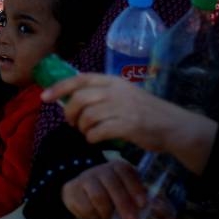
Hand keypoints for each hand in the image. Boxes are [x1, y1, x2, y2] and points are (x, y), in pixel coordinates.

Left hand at [41, 73, 181, 151]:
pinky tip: (96, 140)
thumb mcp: (123, 94)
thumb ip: (100, 94)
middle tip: (72, 123)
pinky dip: (92, 138)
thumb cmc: (144, 112)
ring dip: (82, 128)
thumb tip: (70, 101)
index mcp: (113, 81)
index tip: (45, 97)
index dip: (59, 87)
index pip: (80, 79)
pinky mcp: (128, 125)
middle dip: (70, 114)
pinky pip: (98, 132)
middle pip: (79, 99)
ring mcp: (122, 108)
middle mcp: (116, 91)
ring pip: (87, 117)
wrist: (173, 125)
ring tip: (88, 132)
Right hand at [61, 159, 147, 218]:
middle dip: (124, 206)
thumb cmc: (112, 194)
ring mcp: (85, 178)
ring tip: (109, 218)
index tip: (143, 204)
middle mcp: (101, 169)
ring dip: (107, 212)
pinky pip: (84, 205)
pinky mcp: (72, 189)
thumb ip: (147, 202)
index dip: (135, 187)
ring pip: (98, 196)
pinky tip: (95, 216)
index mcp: (118, 167)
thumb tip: (170, 217)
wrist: (81, 191)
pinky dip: (92, 215)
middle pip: (112, 185)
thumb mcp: (129, 193)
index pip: (126, 172)